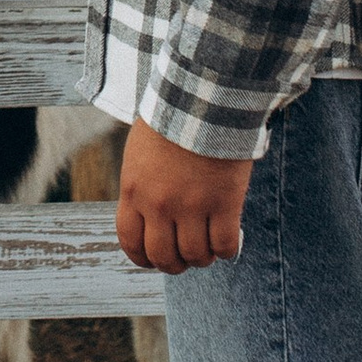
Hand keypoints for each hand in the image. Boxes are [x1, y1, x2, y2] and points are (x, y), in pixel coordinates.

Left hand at [114, 116, 250, 273]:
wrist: (202, 98)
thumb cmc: (171, 121)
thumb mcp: (140, 155)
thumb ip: (141, 188)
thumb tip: (150, 221)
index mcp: (133, 191)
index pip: (131, 242)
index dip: (143, 259)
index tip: (154, 260)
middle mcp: (158, 204)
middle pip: (163, 257)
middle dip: (175, 264)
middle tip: (186, 257)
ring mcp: (192, 206)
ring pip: (196, 255)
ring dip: (203, 258)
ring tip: (209, 248)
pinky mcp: (224, 203)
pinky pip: (225, 245)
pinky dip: (228, 250)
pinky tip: (230, 242)